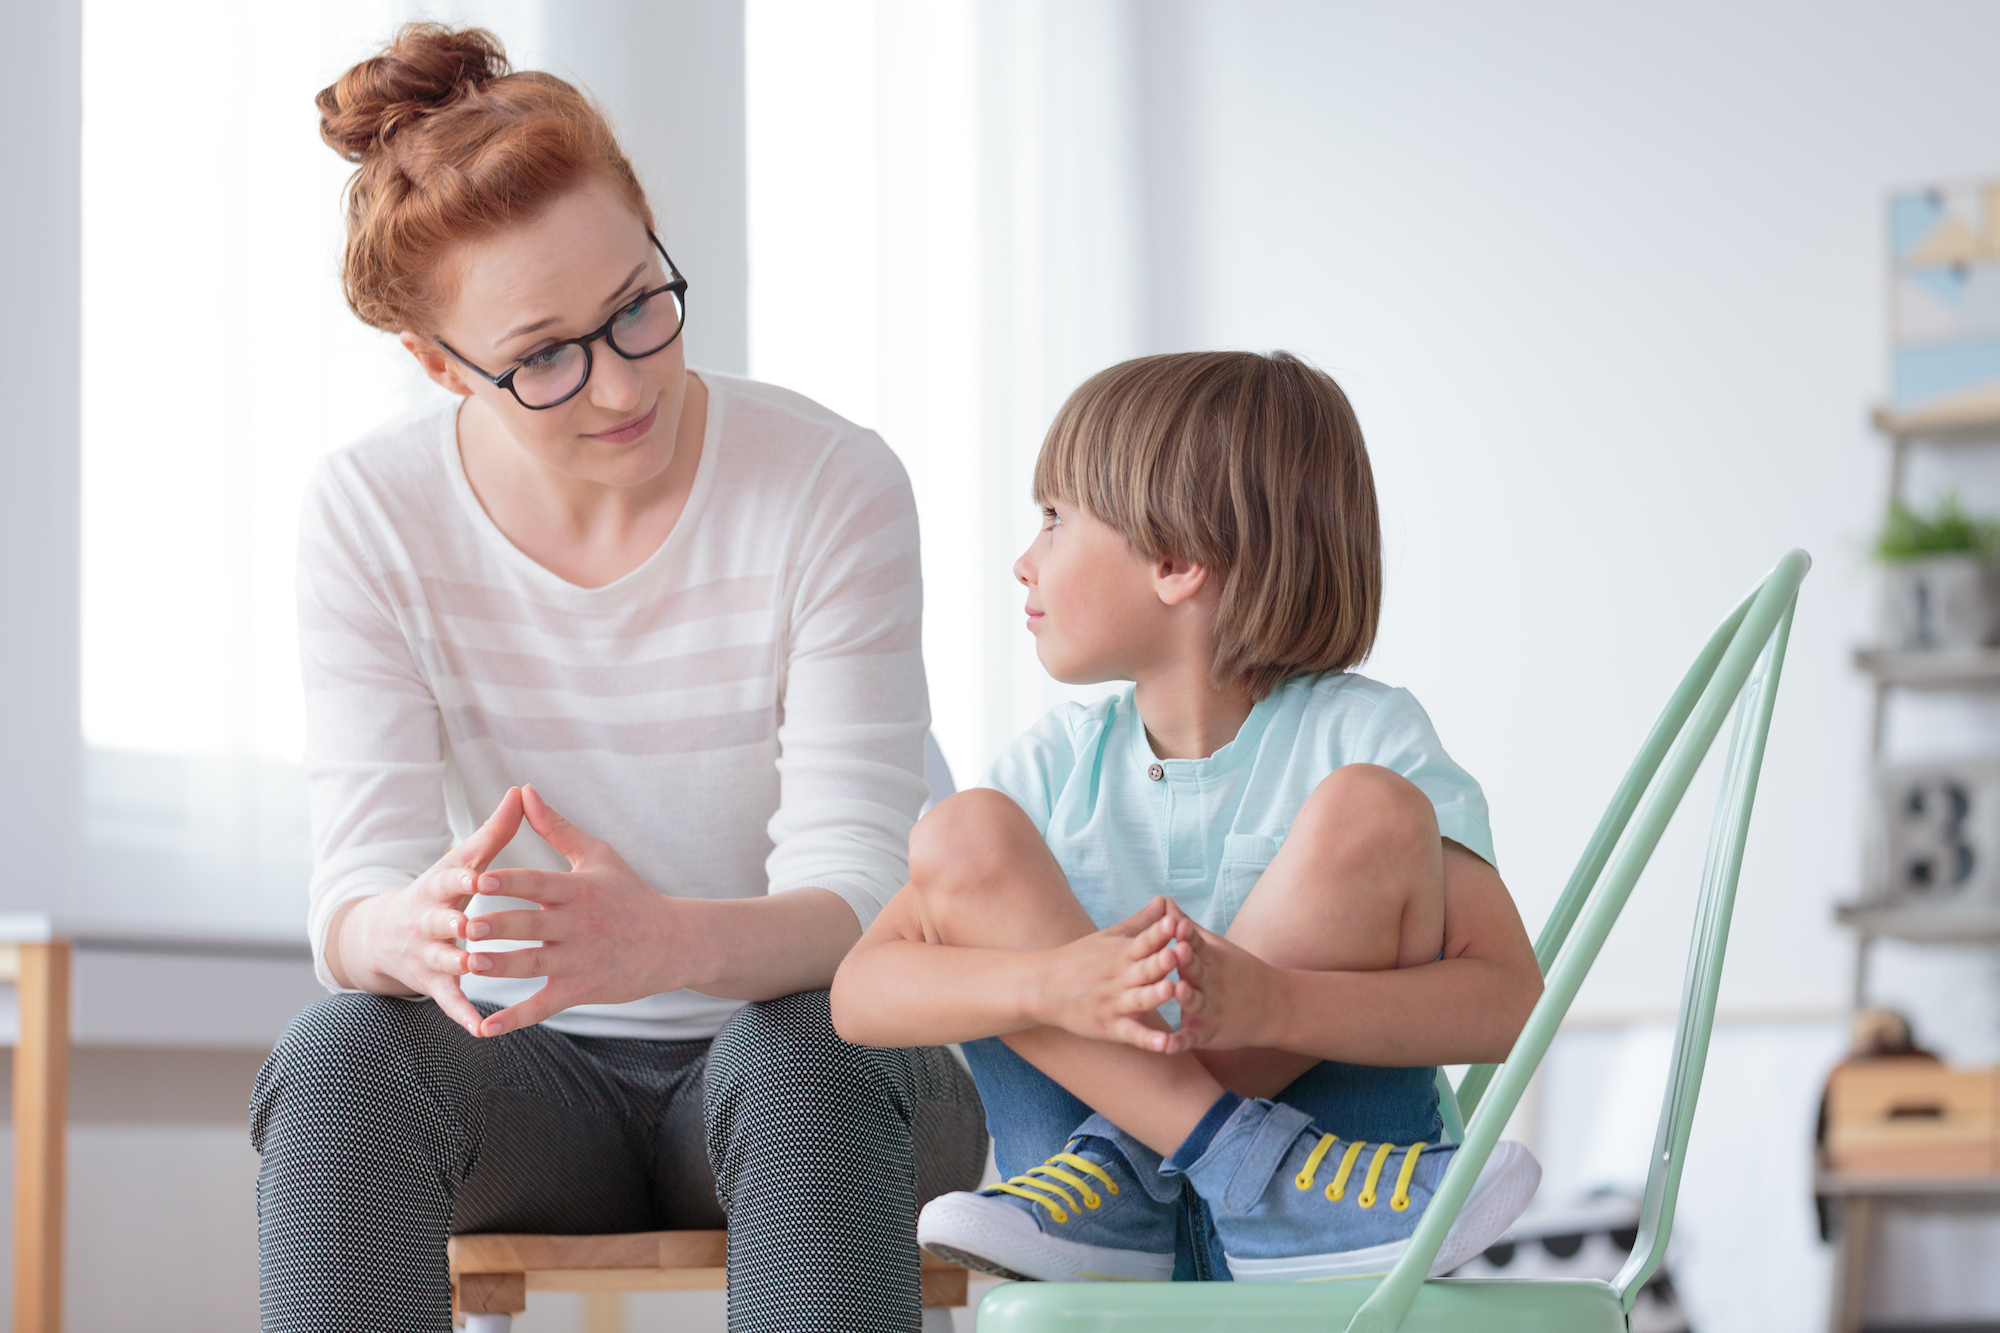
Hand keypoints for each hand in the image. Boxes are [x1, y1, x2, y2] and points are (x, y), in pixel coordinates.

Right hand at [331, 788, 524, 1035]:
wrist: (382, 935)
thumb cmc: (440, 891)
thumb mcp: (460, 861)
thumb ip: (494, 832)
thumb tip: (523, 790)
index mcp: (438, 887)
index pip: (450, 879)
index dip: (464, 878)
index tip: (481, 875)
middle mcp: (428, 920)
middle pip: (441, 921)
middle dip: (455, 922)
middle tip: (474, 924)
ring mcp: (428, 954)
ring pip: (445, 960)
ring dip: (460, 964)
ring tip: (480, 967)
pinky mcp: (433, 984)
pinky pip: (449, 1001)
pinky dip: (463, 1014)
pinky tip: (482, 1029)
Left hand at [466, 785, 676, 1036]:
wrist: (676, 942)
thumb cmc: (632, 894)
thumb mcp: (598, 855)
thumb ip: (556, 827)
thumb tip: (524, 791)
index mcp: (579, 890)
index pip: (539, 883)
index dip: (510, 882)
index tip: (479, 879)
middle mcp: (579, 925)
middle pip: (533, 924)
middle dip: (500, 926)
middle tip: (466, 924)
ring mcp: (581, 960)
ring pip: (535, 964)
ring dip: (502, 966)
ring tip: (469, 965)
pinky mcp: (583, 990)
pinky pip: (544, 1006)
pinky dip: (515, 1018)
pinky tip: (485, 1028)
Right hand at [1027, 896, 1194, 1053]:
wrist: (1041, 987)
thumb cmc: (1079, 958)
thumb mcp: (1109, 936)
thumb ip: (1142, 922)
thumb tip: (1166, 899)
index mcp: (1121, 953)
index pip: (1143, 940)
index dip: (1159, 932)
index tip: (1175, 921)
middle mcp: (1119, 977)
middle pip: (1145, 969)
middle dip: (1161, 962)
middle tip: (1177, 953)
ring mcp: (1114, 1004)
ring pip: (1140, 1000)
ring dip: (1155, 995)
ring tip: (1170, 989)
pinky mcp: (1110, 1028)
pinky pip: (1132, 1034)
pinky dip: (1147, 1040)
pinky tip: (1164, 1044)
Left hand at [1165, 922, 1288, 1052]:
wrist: (1274, 1007)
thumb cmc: (1237, 972)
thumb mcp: (1216, 948)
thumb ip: (1186, 928)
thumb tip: (1164, 902)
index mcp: (1213, 960)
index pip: (1199, 945)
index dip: (1188, 935)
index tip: (1177, 924)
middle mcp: (1213, 984)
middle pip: (1198, 971)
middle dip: (1187, 962)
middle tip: (1176, 950)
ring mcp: (1212, 1009)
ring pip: (1197, 1003)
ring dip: (1187, 997)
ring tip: (1176, 990)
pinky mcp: (1209, 1034)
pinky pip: (1192, 1038)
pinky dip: (1180, 1042)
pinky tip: (1165, 1045)